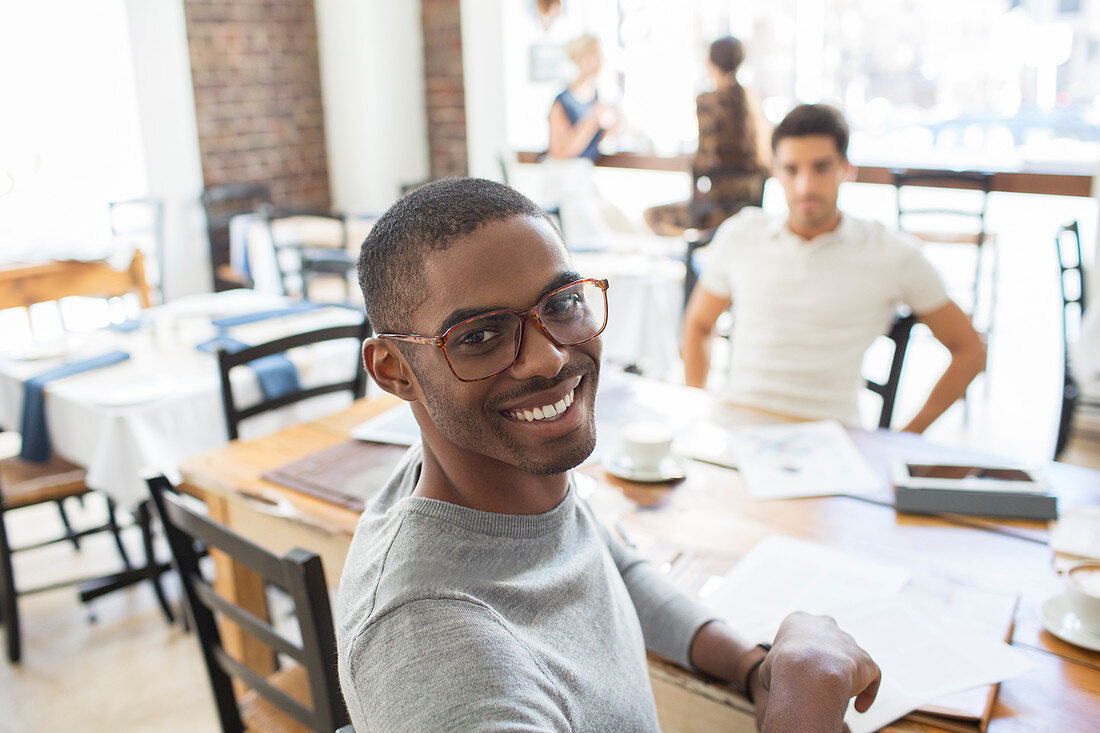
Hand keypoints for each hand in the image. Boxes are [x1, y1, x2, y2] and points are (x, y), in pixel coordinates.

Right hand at [753, 612, 879, 732]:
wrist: (809, 674)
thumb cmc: (782, 671)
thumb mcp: (767, 669)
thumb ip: (774, 670)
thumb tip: (777, 682)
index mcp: (798, 620)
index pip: (799, 636)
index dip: (796, 657)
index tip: (796, 674)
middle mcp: (825, 625)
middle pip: (826, 642)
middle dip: (823, 661)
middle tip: (816, 683)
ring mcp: (847, 640)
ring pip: (848, 659)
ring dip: (844, 678)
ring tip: (837, 699)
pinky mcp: (865, 659)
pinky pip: (870, 676)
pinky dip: (866, 691)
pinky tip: (859, 707)